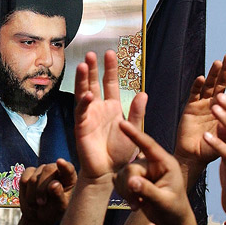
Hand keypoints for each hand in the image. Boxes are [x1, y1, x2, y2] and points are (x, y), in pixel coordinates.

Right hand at [19, 158, 76, 224]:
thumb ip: (59, 196)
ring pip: (33, 178)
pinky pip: (24, 180)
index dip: (64, 165)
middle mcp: (56, 170)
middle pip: (47, 170)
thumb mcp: (59, 208)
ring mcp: (42, 169)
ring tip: (36, 205)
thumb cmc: (54, 212)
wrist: (40, 216)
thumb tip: (54, 184)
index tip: (60, 162)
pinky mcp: (29, 172)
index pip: (68, 169)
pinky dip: (25, 192)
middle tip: (41, 203)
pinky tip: (30, 199)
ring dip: (32, 195)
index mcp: (69, 178)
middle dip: (41, 189)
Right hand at [73, 50, 146, 180]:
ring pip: (84, 93)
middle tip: (91, 54)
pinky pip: (82, 112)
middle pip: (94, 83)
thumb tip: (144, 93)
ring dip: (83, 80)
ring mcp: (88, 115)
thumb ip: (137, 113)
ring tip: (84, 65)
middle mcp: (99, 107)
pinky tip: (88, 95)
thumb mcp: (133, 130)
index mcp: (112, 106)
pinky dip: (84, 103)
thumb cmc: (120, 152)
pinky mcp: (81, 126)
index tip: (110, 53)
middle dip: (93, 68)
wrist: (109, 171)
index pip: (110, 82)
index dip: (110, 68)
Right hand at [114, 120, 197, 224]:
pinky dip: (123, 193)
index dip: (135, 134)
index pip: (148, 145)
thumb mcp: (164, 201)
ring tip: (138, 204)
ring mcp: (141, 169)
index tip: (122, 123)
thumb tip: (131, 181)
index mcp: (165, 162)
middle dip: (130, 186)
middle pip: (131, 167)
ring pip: (122, 174)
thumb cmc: (174, 209)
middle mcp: (152, 163)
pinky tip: (134, 202)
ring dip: (127, 192)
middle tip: (137, 203)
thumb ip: (148, 190)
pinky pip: (118, 180)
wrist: (171, 221)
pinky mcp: (132, 177)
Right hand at [174, 54, 225, 188]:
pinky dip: (197, 86)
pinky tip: (202, 78)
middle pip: (220, 84)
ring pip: (208, 86)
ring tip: (218, 63)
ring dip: (213, 74)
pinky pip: (194, 95)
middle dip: (225, 70)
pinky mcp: (190, 108)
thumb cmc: (213, 149)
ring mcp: (201, 105)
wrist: (195, 157)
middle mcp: (214, 104)